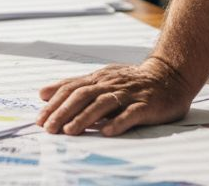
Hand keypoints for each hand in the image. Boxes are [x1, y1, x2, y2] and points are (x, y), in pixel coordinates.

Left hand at [36, 57, 195, 135]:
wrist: (169, 76)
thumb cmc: (130, 82)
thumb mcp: (100, 79)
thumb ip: (73, 86)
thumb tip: (42, 93)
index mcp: (98, 79)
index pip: (71, 89)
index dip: (54, 104)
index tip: (40, 119)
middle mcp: (111, 84)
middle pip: (83, 96)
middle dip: (63, 112)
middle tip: (49, 128)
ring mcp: (129, 94)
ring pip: (103, 104)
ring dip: (85, 118)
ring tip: (70, 131)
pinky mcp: (146, 105)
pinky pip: (131, 114)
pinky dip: (118, 122)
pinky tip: (107, 131)